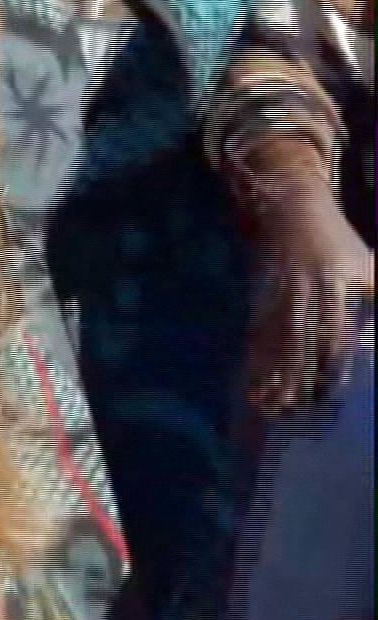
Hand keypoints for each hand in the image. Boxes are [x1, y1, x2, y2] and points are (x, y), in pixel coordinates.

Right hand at [239, 143, 373, 414]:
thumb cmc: (337, 241)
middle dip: (295, 377)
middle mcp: (303, 296)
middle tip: (293, 409)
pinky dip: (256, 361)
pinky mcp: (261, 301)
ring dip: (271, 375)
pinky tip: (254, 382)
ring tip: (268, 403)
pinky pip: (259, 336)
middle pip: (299, 343)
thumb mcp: (368, 264)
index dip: (331, 363)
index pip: (333, 332)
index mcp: (333, 286)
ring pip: (276, 343)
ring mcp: (278, 299)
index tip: (329, 392)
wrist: (289, 210)